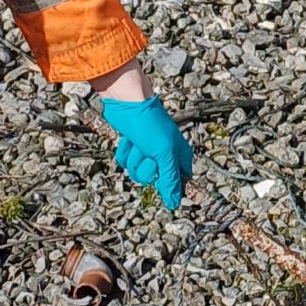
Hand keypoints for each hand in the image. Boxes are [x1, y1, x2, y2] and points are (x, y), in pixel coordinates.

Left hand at [100, 95, 192, 211]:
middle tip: (148, 151)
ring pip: (137, 171)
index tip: (162, 174)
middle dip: (146, 166)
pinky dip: (124, 151)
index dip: (169, 183)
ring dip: (134, 157)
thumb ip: (169, 179)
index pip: (179, 182)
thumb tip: (174, 203)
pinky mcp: (133, 147)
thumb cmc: (150, 124)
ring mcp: (148, 152)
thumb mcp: (164, 153)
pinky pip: (125, 162)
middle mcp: (166, 155)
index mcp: (180, 156)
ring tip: (137, 142)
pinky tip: (129, 138)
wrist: (128, 102)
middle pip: (154, 179)